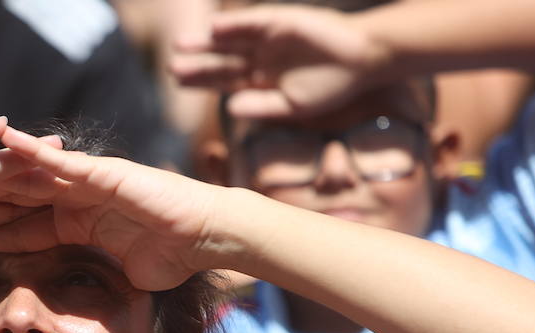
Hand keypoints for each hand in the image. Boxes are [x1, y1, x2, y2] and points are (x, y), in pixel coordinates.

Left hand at [0, 126, 220, 290]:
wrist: (204, 239)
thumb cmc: (170, 260)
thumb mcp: (114, 278)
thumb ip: (90, 288)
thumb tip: (74, 327)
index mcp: (73, 224)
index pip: (20, 229)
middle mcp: (74, 198)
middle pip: (16, 197)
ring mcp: (88, 182)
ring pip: (30, 174)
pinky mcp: (102, 172)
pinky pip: (61, 160)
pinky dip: (33, 149)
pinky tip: (2, 140)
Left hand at [170, 5, 386, 118]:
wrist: (363, 59)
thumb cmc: (331, 87)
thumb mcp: (292, 106)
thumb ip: (260, 108)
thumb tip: (229, 109)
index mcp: (260, 79)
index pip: (223, 80)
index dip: (200, 81)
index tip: (177, 83)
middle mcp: (259, 57)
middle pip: (221, 61)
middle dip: (197, 64)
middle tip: (171, 67)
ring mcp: (268, 37)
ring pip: (230, 41)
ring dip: (206, 42)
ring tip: (180, 45)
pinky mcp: (281, 21)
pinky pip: (253, 22)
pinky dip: (234, 25)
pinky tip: (213, 29)